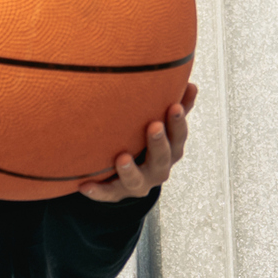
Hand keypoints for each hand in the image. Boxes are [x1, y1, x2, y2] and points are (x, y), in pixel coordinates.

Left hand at [78, 82, 195, 200]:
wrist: (128, 177)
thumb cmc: (148, 142)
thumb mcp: (163, 126)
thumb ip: (177, 107)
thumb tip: (192, 84)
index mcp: (171, 151)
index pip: (178, 137)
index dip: (178, 123)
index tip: (174, 106)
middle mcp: (158, 170)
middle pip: (162, 159)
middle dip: (158, 143)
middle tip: (154, 125)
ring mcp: (138, 184)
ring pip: (136, 181)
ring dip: (130, 171)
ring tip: (122, 158)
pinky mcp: (117, 193)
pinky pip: (107, 194)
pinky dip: (98, 191)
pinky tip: (85, 185)